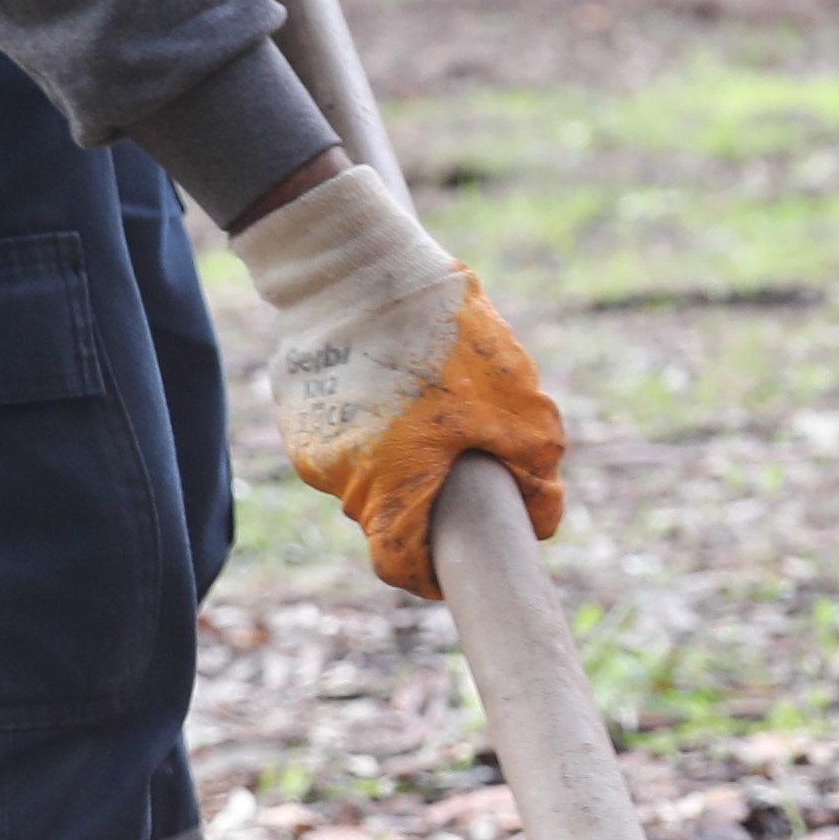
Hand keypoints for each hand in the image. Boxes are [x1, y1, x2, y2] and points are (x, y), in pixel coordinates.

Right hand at [232, 162, 564, 596]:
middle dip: (423, 504)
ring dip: (396, 462)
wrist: (357, 264)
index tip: (450, 572)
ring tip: (427, 408)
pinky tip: (393, 384)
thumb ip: (535, 471)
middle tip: (461, 465)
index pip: (399, 562)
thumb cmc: (443, 334)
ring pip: (363, 477)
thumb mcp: (515, 401)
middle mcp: (341, 476)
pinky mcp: (297, 412)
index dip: (428, 575)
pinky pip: (342, 441)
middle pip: (385, 517)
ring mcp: (311, 445)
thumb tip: (541, 520)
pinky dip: (370, 430)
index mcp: (390, 483)